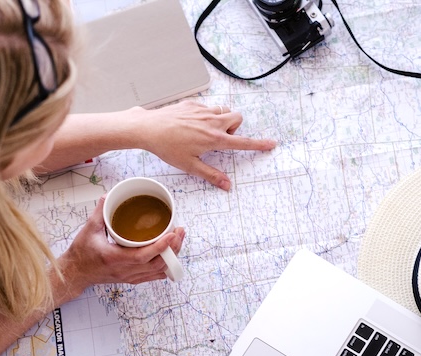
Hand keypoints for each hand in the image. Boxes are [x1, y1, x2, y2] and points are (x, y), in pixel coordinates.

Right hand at [57, 196, 184, 295]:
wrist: (76, 273)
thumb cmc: (81, 252)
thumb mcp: (88, 230)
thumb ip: (99, 212)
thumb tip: (109, 196)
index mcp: (114, 258)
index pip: (141, 256)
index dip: (160, 247)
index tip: (172, 235)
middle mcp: (124, 270)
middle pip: (156, 264)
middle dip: (172, 248)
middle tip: (180, 231)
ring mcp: (130, 276)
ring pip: (158, 271)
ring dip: (172, 256)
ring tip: (178, 239)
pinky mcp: (132, 279)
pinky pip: (154, 276)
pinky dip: (165, 266)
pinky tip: (171, 254)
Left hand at [135, 101, 276, 189]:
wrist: (149, 128)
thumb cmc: (168, 148)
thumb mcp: (190, 166)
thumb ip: (212, 175)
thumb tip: (227, 185)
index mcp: (214, 139)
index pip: (242, 142)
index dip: (259, 144)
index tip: (271, 144)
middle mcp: (212, 122)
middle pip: (237, 118)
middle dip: (235, 127)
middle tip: (220, 138)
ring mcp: (203, 111)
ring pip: (224, 110)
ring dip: (222, 120)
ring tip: (206, 131)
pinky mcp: (193, 104)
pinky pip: (208, 107)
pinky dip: (206, 115)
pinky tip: (190, 124)